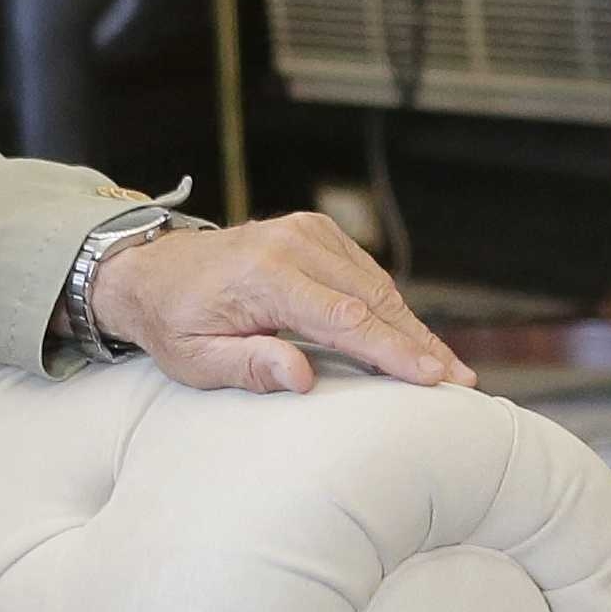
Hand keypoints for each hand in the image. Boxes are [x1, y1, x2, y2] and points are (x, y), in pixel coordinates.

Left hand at [93, 209, 474, 395]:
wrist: (151, 270)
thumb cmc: (174, 322)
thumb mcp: (195, 359)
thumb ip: (248, 366)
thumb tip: (301, 378)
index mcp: (265, 276)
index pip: (345, 318)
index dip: (393, 350)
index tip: (432, 377)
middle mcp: (292, 243)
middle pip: (374, 299)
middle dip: (418, 343)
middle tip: (459, 381)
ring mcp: (307, 231)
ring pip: (376, 283)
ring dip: (411, 326)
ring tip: (444, 366)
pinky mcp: (315, 231)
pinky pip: (364, 272)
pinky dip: (390, 305)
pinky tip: (409, 338)